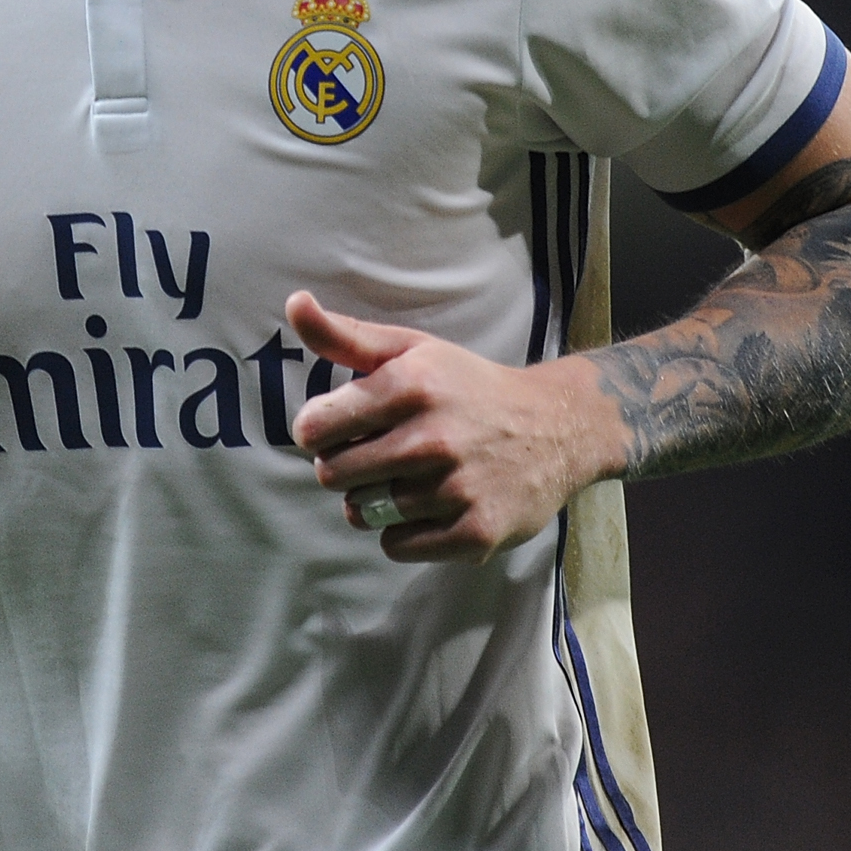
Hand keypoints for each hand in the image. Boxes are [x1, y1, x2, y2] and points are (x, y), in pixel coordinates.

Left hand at [286, 291, 616, 563]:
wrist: (556, 427)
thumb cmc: (467, 386)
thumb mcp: (411, 349)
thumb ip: (344, 335)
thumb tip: (294, 304)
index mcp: (411, 384)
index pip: (315, 428)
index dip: (318, 431)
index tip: (339, 428)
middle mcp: (433, 437)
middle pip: (333, 475)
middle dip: (342, 467)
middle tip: (374, 455)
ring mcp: (456, 488)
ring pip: (363, 512)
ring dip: (372, 500)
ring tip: (404, 478)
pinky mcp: (475, 531)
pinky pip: (396, 546)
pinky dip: (401, 532)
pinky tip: (427, 506)